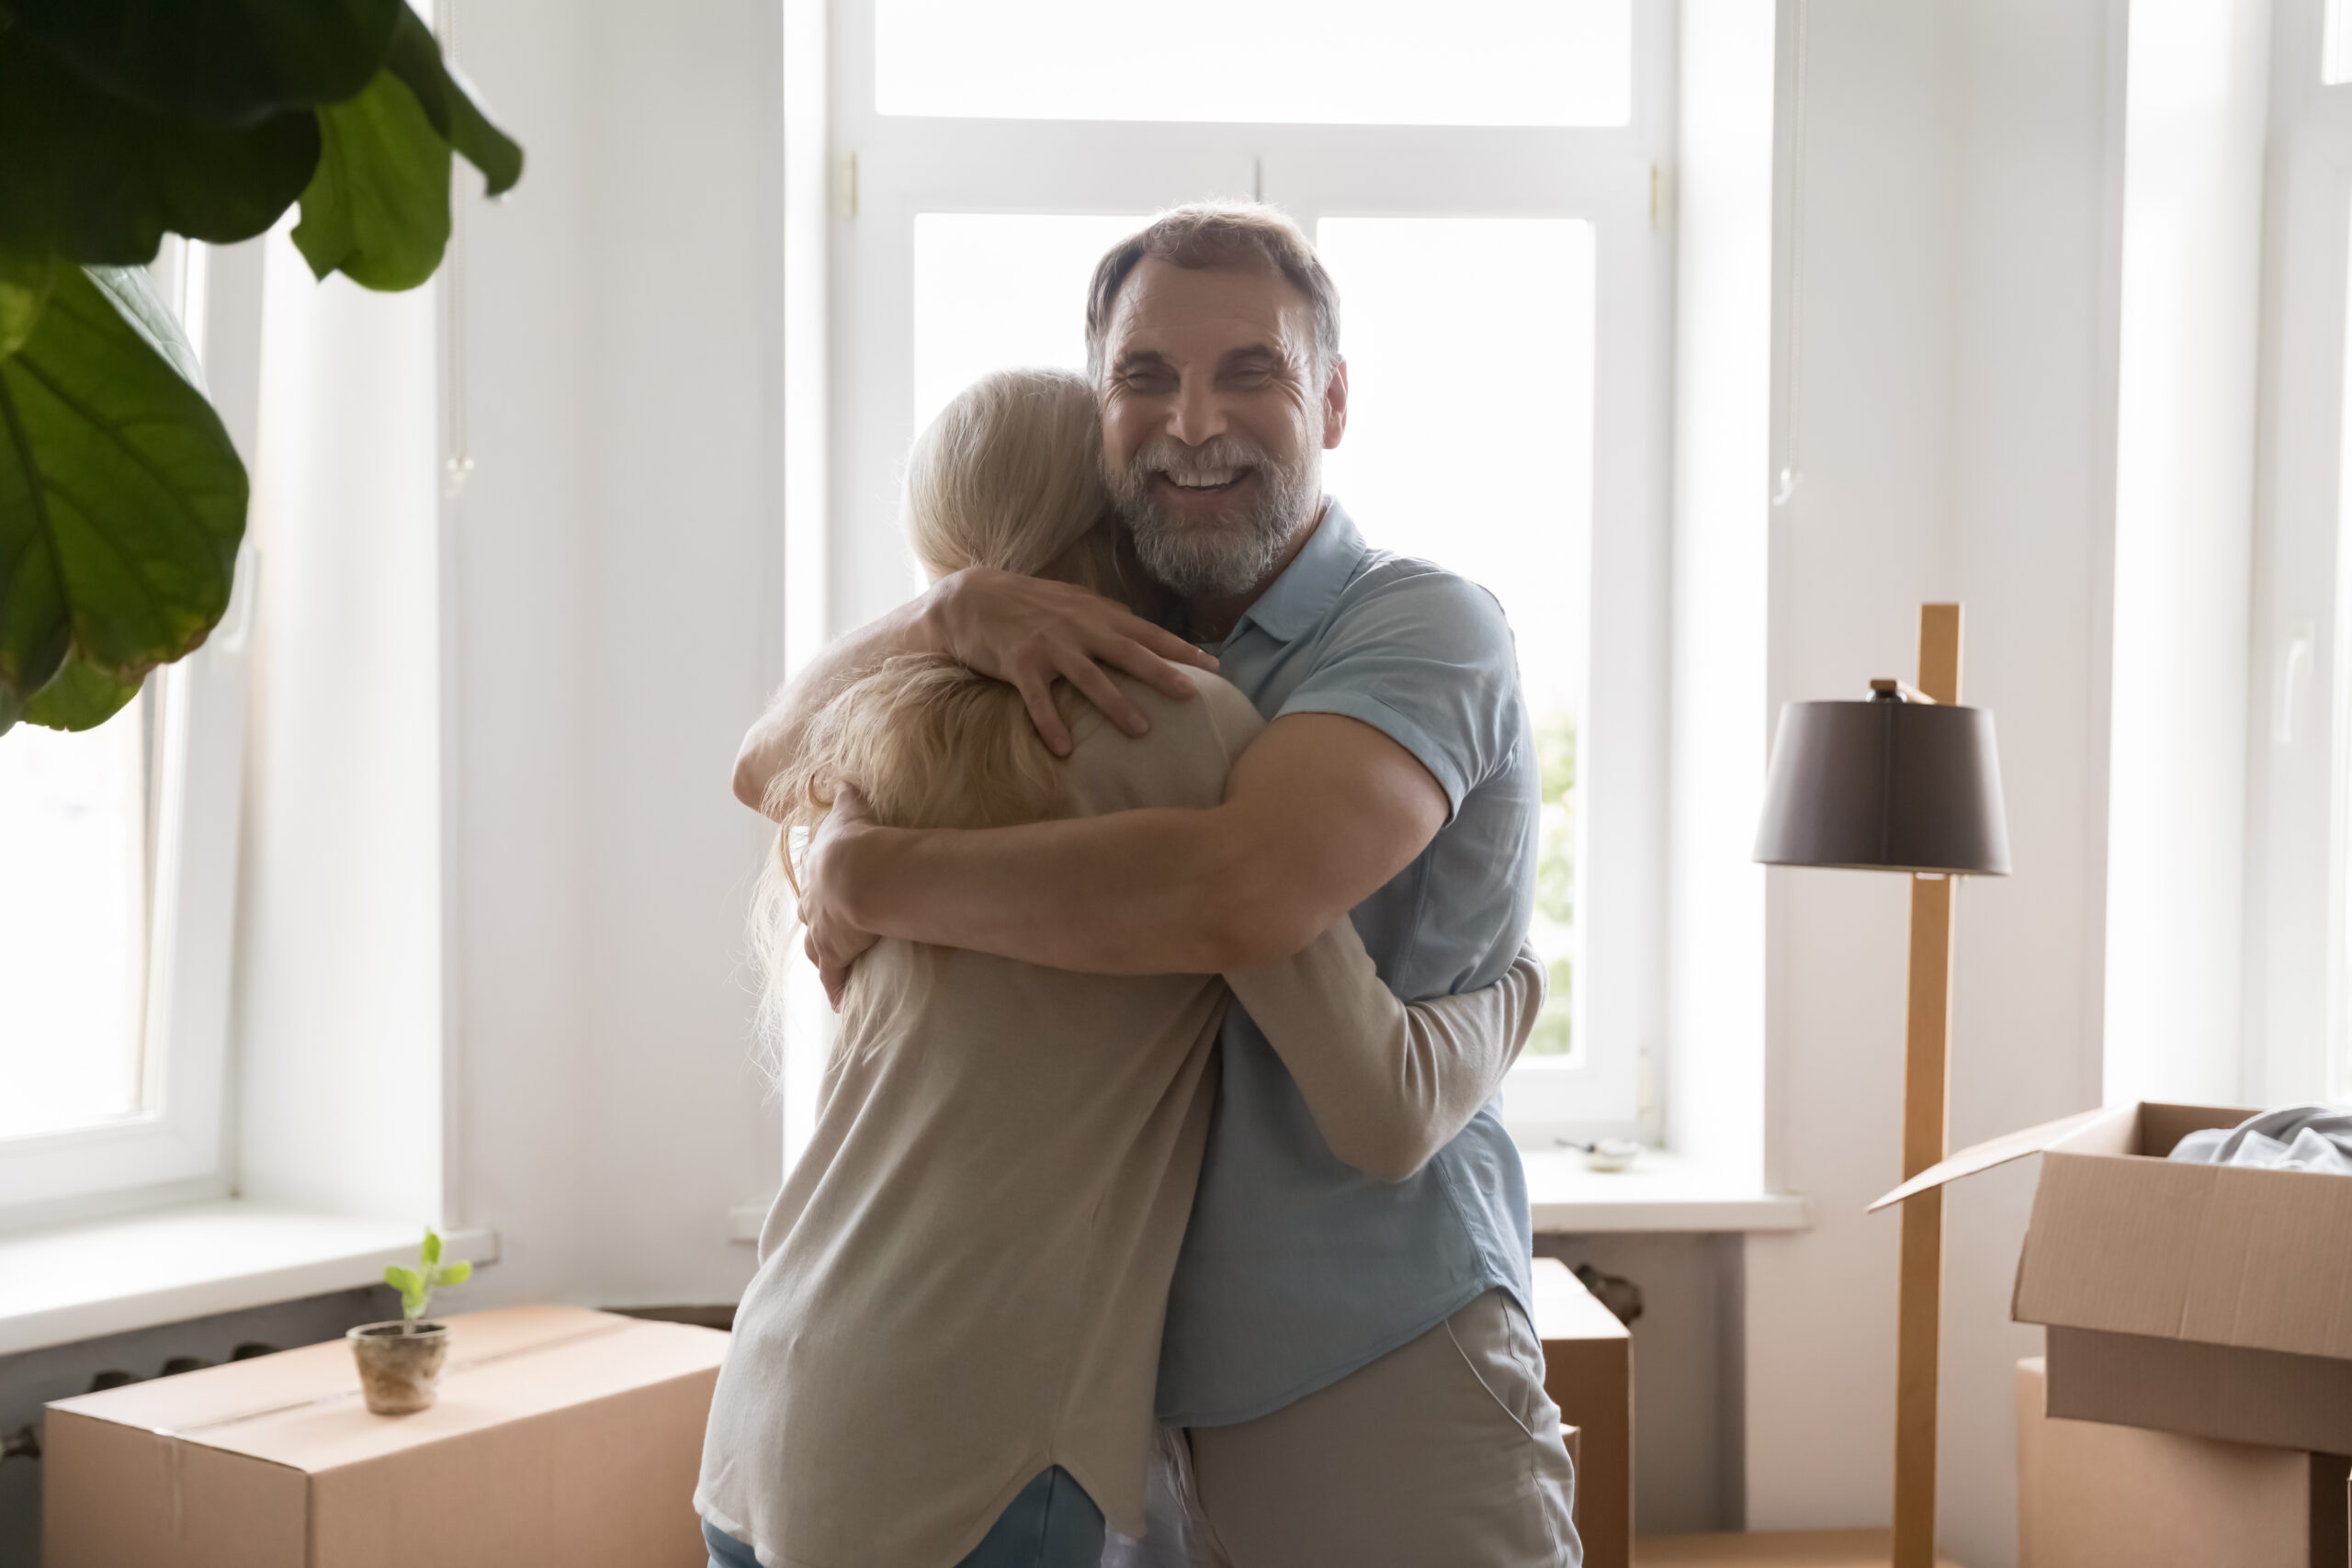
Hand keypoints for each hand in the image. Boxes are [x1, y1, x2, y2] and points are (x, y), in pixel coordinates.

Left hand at [800, 786, 880, 1007]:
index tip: (829, 892)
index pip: (816, 880)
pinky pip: (835, 977)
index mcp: (817, 870)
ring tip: (834, 964)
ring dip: (825, 956)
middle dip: (819, 920)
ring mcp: (821, 931)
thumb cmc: (855, 840)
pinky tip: (842, 1003)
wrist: (859, 873)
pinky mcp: (834, 954)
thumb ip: (847, 794)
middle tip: (830, 927)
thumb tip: (844, 779)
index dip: (823, 886)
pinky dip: (838, 989)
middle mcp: (813, 903)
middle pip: (811, 914)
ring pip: (817, 948)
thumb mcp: (850, 809)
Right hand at [925, 567, 1217, 754]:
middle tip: (1191, 695)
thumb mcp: (1071, 600)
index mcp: (1095, 614)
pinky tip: (1064, 749)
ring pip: (1089, 678)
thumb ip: (1106, 615)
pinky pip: (1038, 699)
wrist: (969, 599)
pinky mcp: (1019, 665)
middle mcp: (1077, 629)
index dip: (1181, 649)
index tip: (1214, 667)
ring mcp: (1049, 647)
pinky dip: (1050, 723)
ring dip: (1116, 704)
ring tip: (1141, 731)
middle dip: (1161, 673)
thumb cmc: (1026, 603)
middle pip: (1128, 652)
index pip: (1147, 632)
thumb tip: (1142, 630)